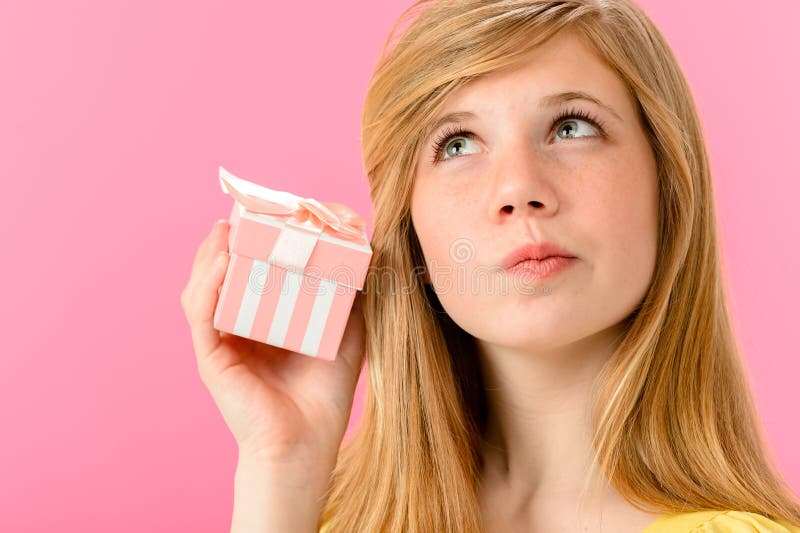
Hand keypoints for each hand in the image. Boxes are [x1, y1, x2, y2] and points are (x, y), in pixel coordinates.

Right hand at [180, 219, 366, 465]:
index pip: (248, 272)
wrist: (308, 441)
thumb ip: (352, 297)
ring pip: (203, 288)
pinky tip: (223, 262)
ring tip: (226, 229)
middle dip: (227, 241)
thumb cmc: (325, 392)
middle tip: (243, 215)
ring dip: (210, 256)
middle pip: (220, 274)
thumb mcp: (346, 333)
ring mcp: (221, 342)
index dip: (252, 242)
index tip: (268, 216)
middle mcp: (237, 327)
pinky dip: (208, 285)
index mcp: (262, 321)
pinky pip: (202, 314)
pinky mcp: (211, 358)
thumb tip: (369, 255)